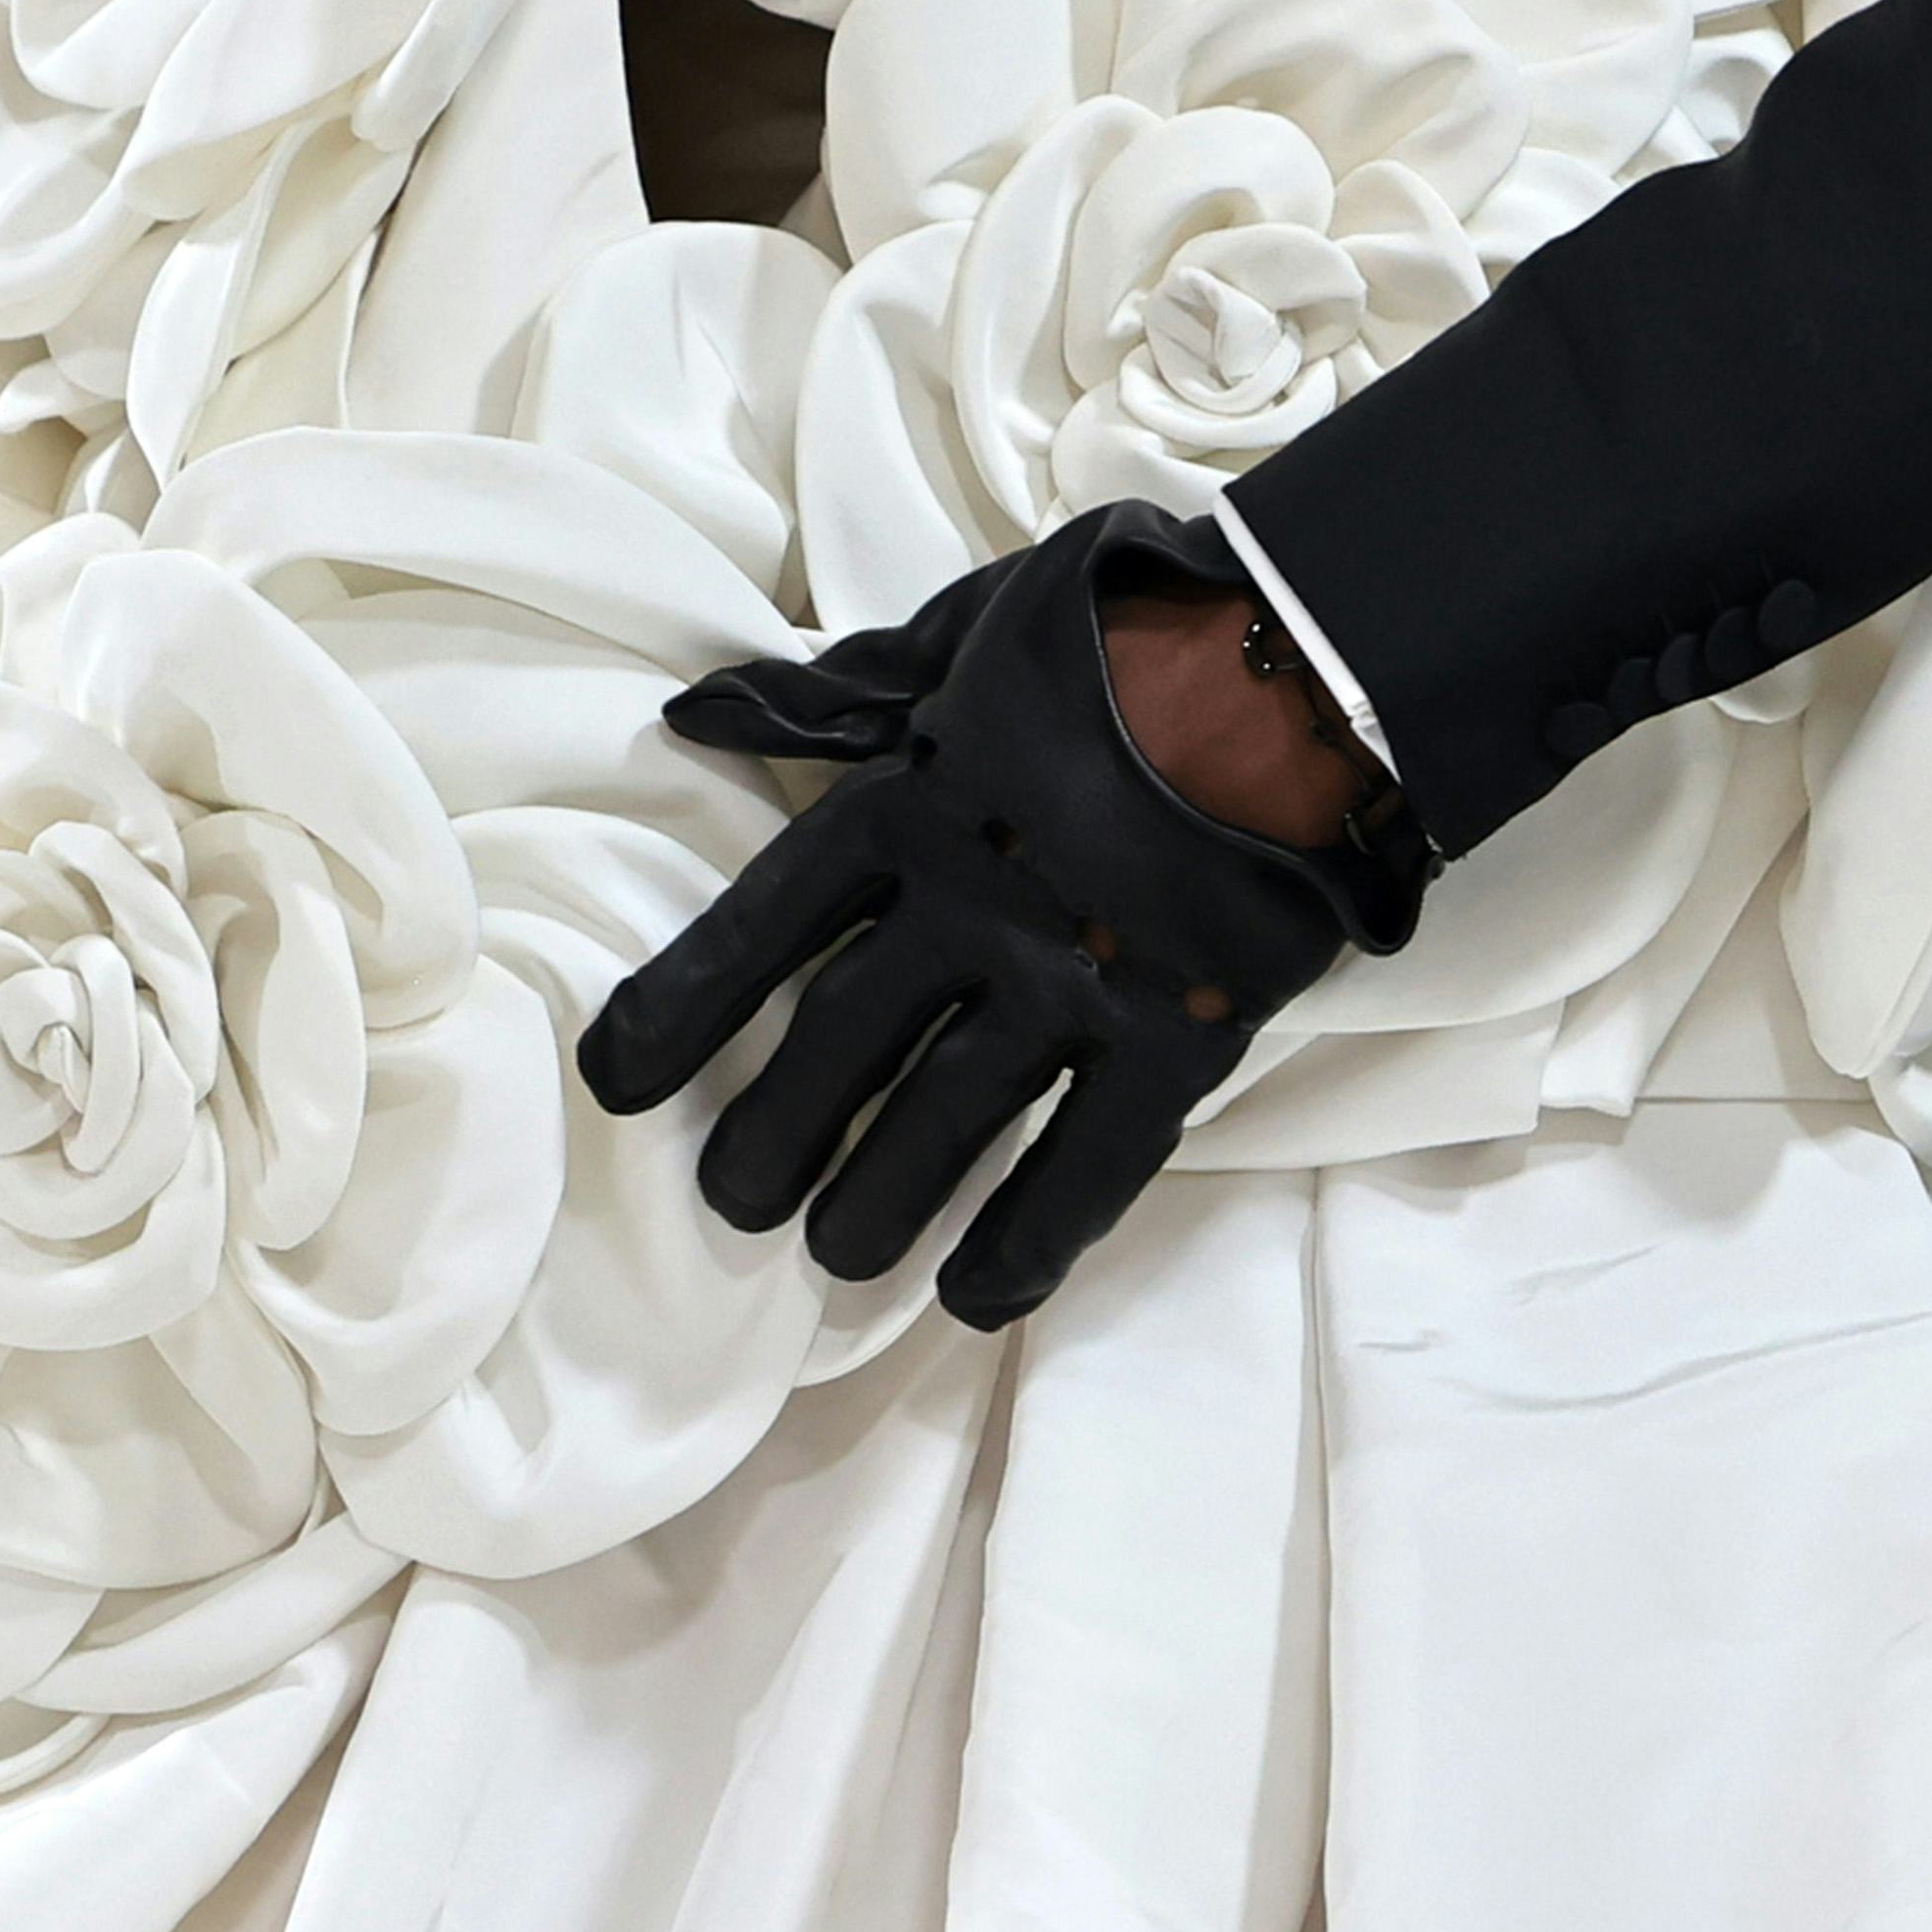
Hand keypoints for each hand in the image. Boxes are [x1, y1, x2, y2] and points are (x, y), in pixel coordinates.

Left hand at [577, 509, 1423, 1323]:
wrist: (1311, 661)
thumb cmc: (1126, 642)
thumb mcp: (968, 638)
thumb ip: (841, 695)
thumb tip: (701, 714)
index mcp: (912, 807)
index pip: (764, 926)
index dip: (682, 1009)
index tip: (620, 1083)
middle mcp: (974, 907)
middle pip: (838, 1049)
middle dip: (771, 1137)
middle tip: (738, 1198)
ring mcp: (1078, 980)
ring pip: (944, 1128)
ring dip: (875, 1207)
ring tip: (839, 1252)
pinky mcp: (1177, 1035)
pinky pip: (1086, 1167)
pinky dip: (1026, 1241)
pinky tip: (975, 1292)